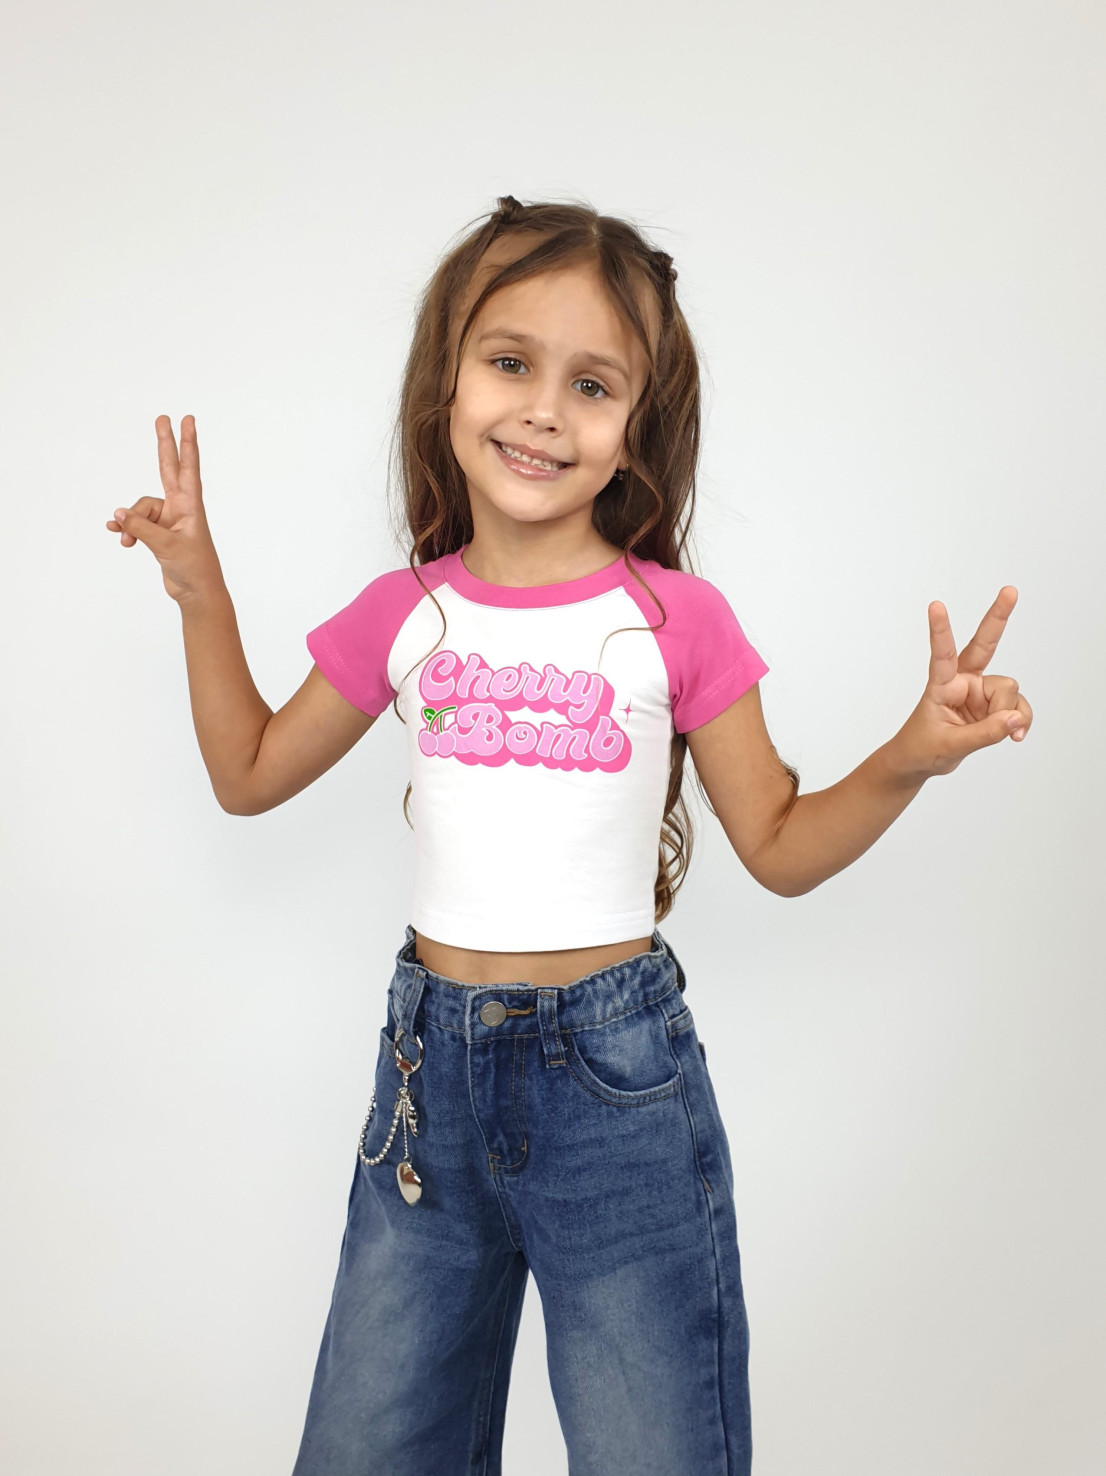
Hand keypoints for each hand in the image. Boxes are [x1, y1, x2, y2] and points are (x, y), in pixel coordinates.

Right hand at [106, 415, 225, 604]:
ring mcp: (169, 520)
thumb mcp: (166, 546)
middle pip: (168, 468)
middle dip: (164, 444)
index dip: (187, 443)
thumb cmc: (194, 569)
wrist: (197, 593)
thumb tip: (118, 515)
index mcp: (190, 506)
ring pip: (140, 509)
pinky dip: (127, 529)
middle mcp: (180, 508)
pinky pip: (137, 523)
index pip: (188, 467)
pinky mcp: (160, 534)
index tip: (188, 420)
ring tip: (127, 540)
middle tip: (163, 417)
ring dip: (131, 523)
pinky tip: (117, 534)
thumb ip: (141, 527)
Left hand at [887, 587, 1032, 781]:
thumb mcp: (950, 745)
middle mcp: (963, 681)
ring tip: (1001, 733)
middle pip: (984, 644)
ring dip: (1009, 713)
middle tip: (1010, 591)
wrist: (921, 761)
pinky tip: (1016, 734)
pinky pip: (1017, 707)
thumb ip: (985, 733)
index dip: (941, 630)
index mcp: (940, 684)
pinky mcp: (992, 705)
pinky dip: (1020, 720)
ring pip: (1009, 689)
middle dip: (998, 618)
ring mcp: (980, 691)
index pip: (941, 653)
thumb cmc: (922, 748)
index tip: (935, 605)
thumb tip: (1016, 720)